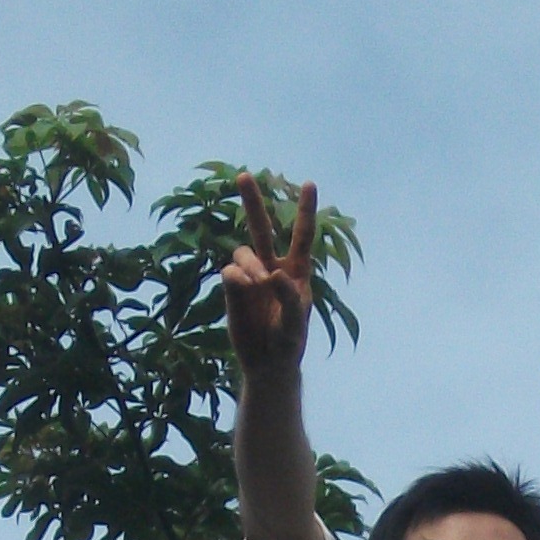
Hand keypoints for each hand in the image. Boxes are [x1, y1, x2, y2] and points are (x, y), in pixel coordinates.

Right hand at [223, 173, 316, 384]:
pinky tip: (243, 288)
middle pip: (261, 227)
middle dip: (252, 202)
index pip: (302, 235)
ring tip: (258, 284)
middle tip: (243, 176)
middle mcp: (272, 267)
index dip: (305, 210)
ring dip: (250, 265)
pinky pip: (229, 272)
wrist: (267, 363)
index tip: (310, 184)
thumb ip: (289, 297)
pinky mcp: (232, 289)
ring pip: (243, 252)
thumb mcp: (296, 323)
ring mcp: (250, 277)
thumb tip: (272, 273)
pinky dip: (236, 277)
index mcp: (296, 271)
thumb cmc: (288, 343)